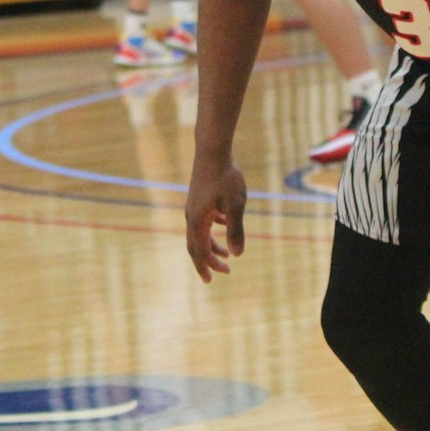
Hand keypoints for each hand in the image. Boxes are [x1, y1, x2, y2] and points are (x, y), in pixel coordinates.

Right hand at [185, 155, 246, 282]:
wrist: (212, 151)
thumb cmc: (226, 177)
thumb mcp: (235, 205)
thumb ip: (236, 230)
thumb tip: (237, 255)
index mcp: (198, 221)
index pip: (200, 251)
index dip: (207, 266)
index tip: (214, 279)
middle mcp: (192, 216)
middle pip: (196, 245)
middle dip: (208, 261)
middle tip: (223, 273)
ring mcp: (194, 206)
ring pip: (199, 233)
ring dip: (212, 246)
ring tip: (227, 254)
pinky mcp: (199, 198)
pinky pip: (202, 220)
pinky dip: (212, 230)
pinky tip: (224, 223)